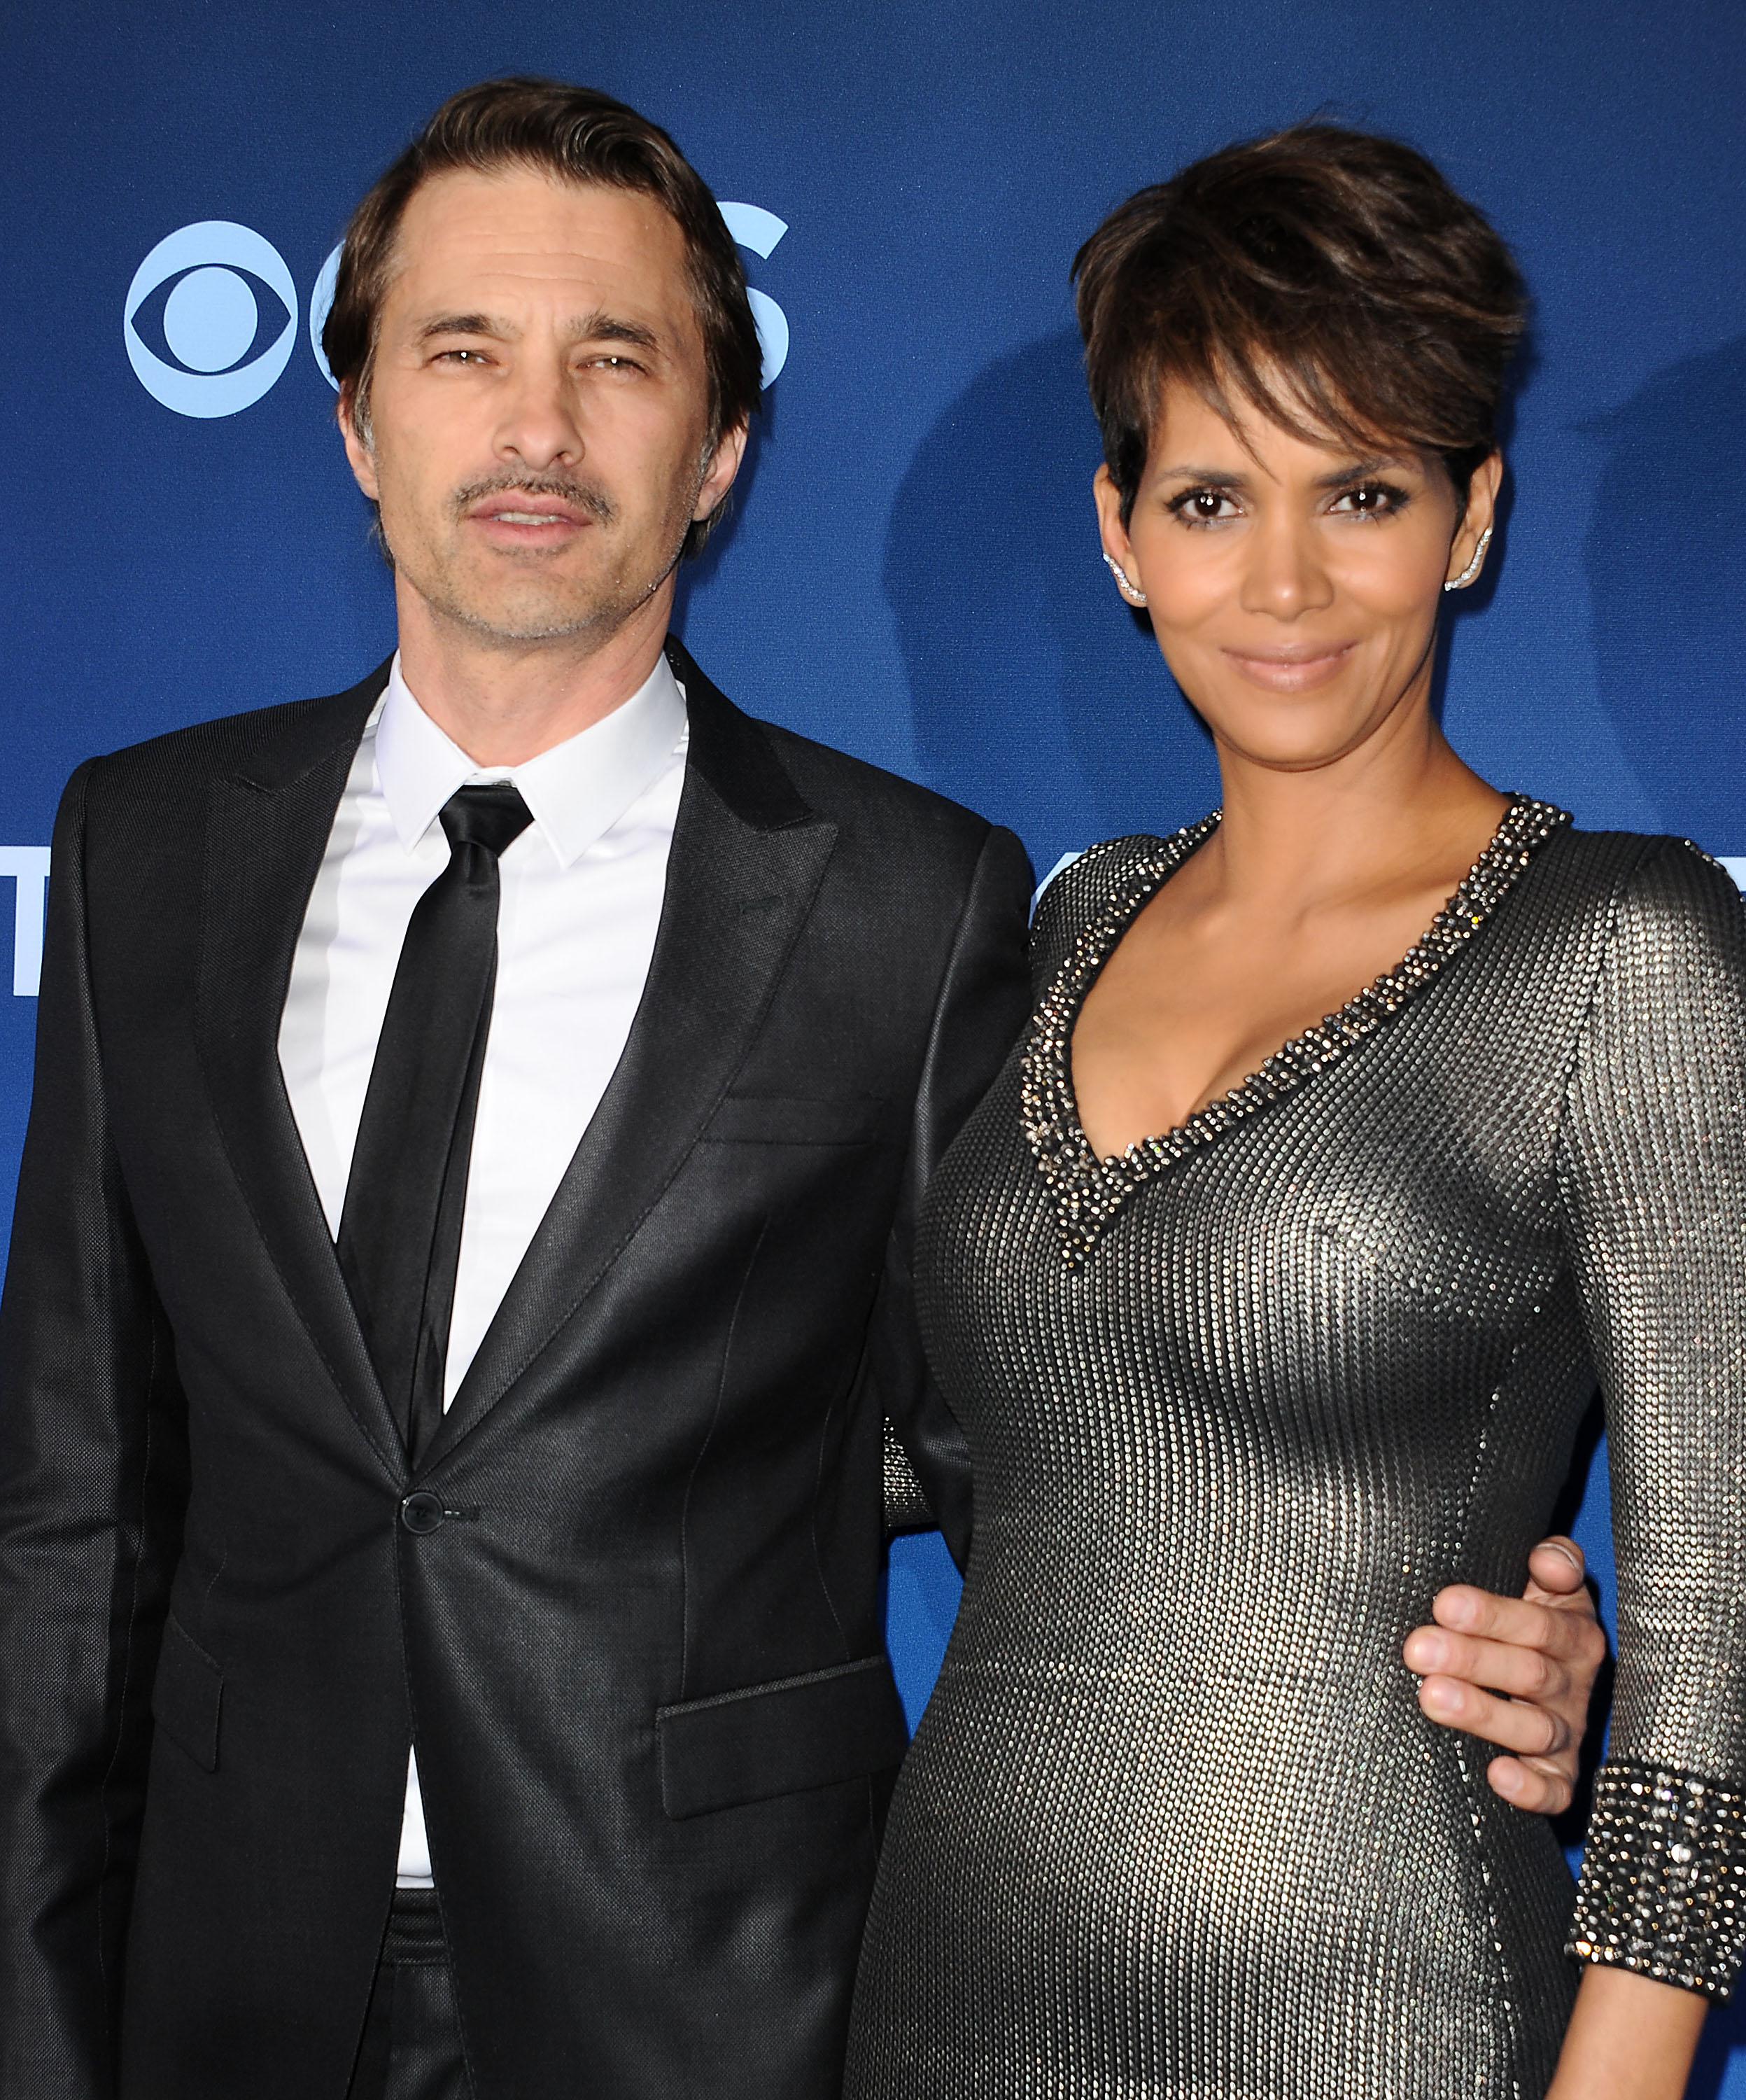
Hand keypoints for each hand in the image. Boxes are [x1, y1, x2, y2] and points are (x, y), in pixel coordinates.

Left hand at [1402, 1536, 1606, 1813]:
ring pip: (1535, 1729)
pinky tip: (1496, 1774)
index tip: (1444, 1604)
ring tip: (1432, 1697)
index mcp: (1572, 1633)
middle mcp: (1574, 1684)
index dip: (1493, 1615)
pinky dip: (1530, 1788)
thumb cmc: (1528, 1618)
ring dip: (1484, 1714)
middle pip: (1529, 1673)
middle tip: (1418, 1649)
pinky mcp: (1561, 1776)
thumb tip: (1548, 1559)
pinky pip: (1556, 1790)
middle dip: (1471, 1659)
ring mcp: (1568, 1733)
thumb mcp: (1547, 1586)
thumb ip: (1554, 1564)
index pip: (1538, 1624)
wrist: (1550, 1673)